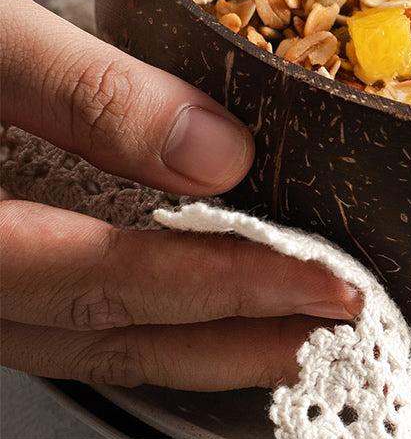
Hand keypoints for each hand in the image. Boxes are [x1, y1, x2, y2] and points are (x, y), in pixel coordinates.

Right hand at [0, 0, 361, 390]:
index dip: (228, 289)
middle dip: (229, 339)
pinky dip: (128, 317)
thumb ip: (91, 94)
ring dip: (185, 344)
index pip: (111, 277)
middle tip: (333, 327)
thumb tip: (220, 153)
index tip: (325, 284)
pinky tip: (181, 302)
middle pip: (100, 332)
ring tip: (280, 340)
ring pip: (74, 338)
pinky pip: (48, 310)